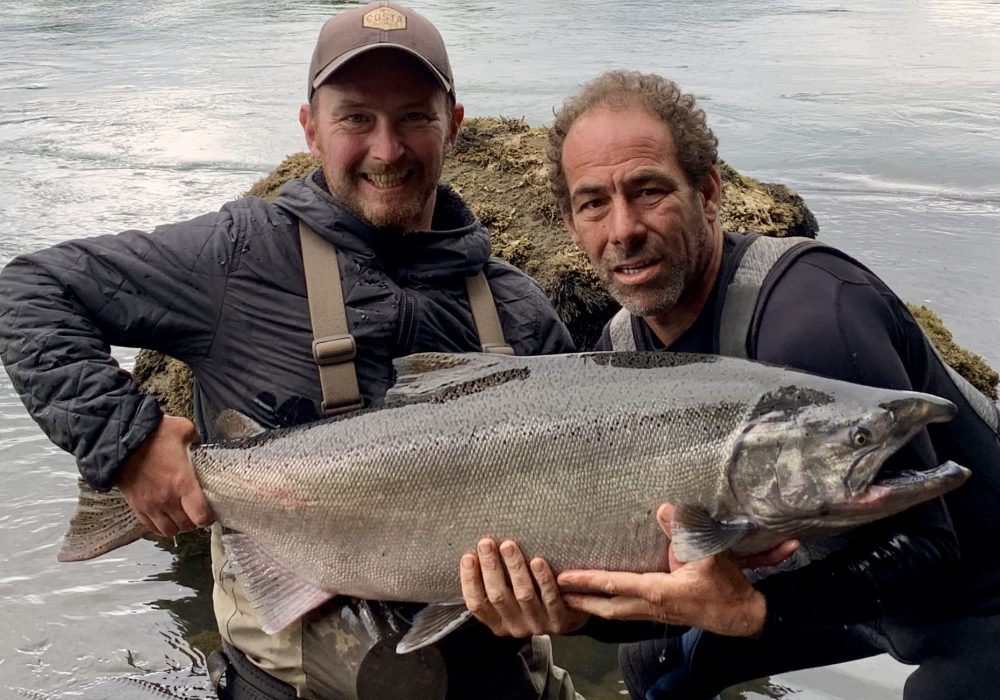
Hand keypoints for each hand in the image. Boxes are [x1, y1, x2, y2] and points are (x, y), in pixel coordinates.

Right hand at [117, 415, 213, 536]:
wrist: (120, 439)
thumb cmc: (153, 434)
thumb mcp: (183, 430)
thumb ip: (197, 439)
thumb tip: (200, 443)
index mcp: (182, 482)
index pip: (201, 516)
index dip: (209, 518)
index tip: (211, 512)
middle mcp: (167, 498)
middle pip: (186, 526)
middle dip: (195, 521)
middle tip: (197, 512)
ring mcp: (150, 505)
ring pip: (169, 531)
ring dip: (178, 526)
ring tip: (182, 516)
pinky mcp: (137, 506)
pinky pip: (151, 526)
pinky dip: (160, 525)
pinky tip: (165, 516)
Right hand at [460, 538, 588, 637]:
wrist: (570, 616)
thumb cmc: (534, 598)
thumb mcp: (510, 596)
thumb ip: (496, 582)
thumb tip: (477, 552)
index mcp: (497, 622)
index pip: (476, 604)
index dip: (470, 580)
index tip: (468, 557)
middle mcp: (514, 626)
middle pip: (498, 596)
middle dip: (490, 567)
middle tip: (486, 543)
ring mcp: (536, 624)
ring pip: (523, 595)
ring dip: (514, 568)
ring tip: (509, 545)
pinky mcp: (558, 621)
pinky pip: (550, 598)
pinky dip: (543, 579)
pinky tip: (537, 561)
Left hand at [555, 504, 796, 637]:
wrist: (742, 616)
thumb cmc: (724, 585)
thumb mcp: (709, 553)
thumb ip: (685, 531)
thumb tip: (662, 509)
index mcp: (658, 592)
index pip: (613, 585)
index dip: (586, 580)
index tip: (562, 578)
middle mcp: (650, 606)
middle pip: (606, 607)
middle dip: (580, 602)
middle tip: (553, 596)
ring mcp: (654, 613)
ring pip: (615, 612)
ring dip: (591, 606)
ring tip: (569, 599)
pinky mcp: (660, 613)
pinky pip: (626, 611)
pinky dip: (608, 606)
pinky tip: (601, 601)